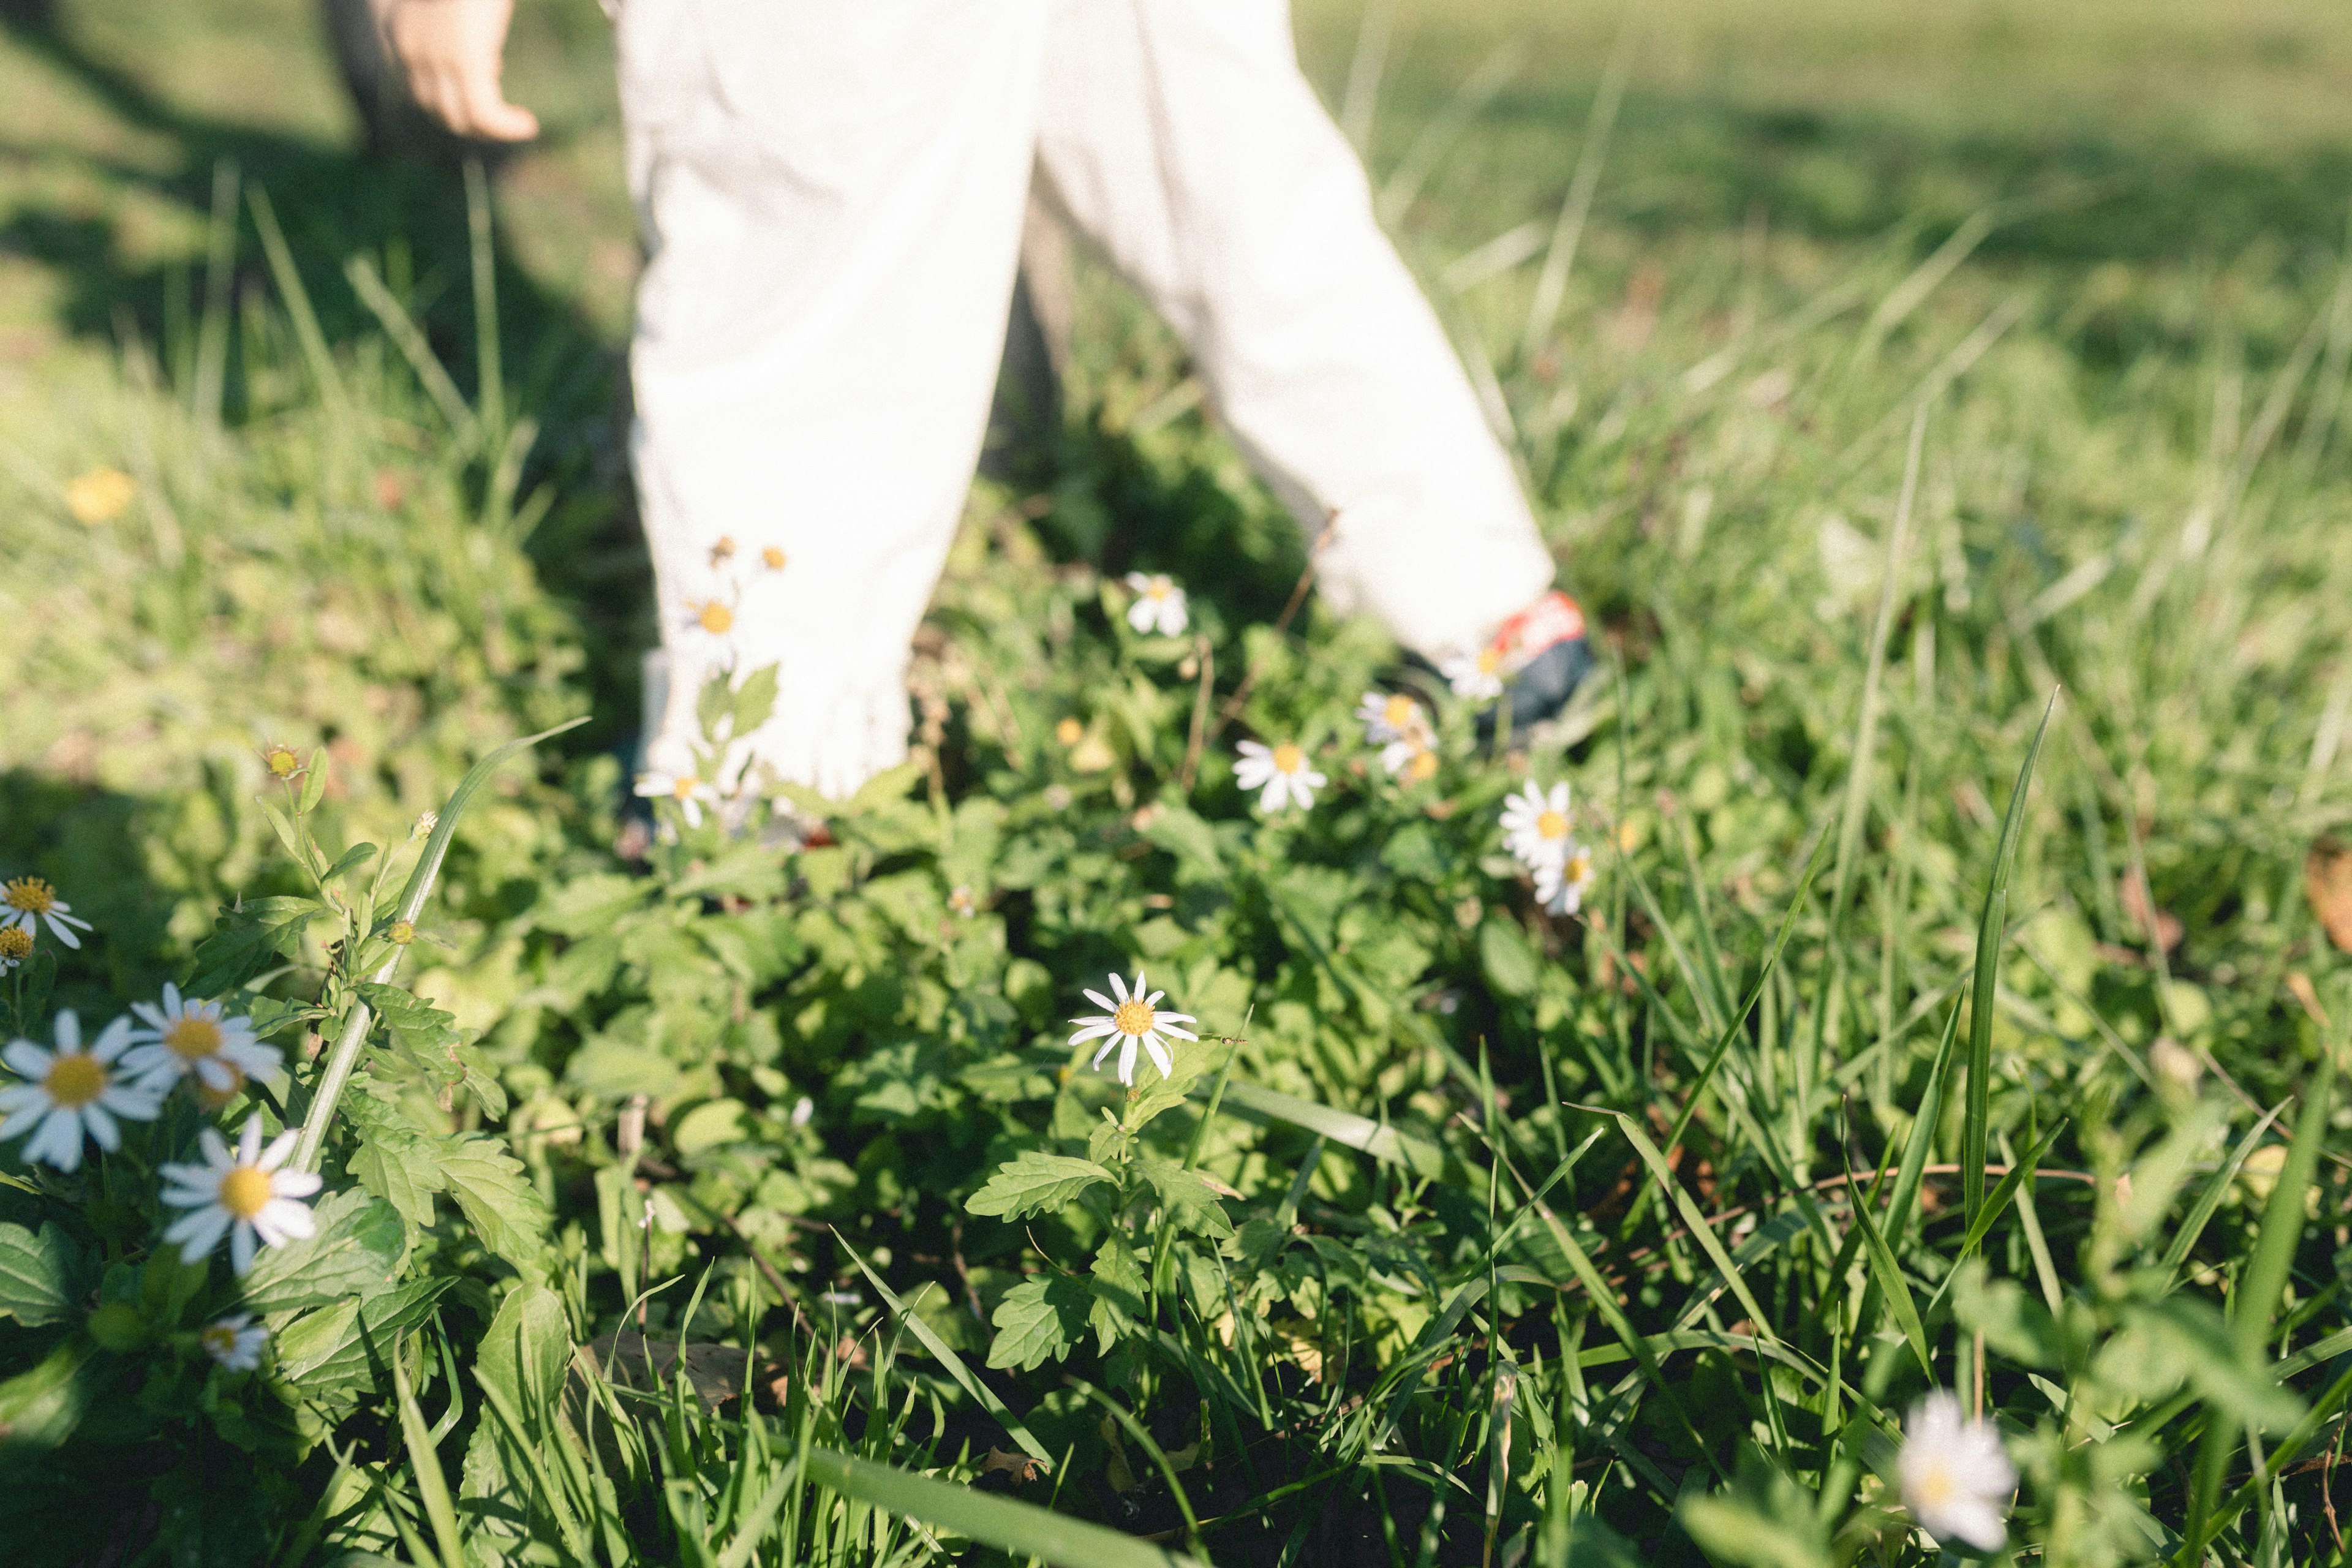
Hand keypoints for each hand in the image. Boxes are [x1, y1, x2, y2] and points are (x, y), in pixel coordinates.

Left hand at [370, 0, 539, 142]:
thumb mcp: (453, 6)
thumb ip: (452, 26)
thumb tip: (478, 54)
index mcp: (396, 30)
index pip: (418, 85)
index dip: (451, 94)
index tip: (490, 76)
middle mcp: (406, 48)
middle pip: (436, 107)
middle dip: (470, 117)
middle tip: (504, 114)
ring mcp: (433, 58)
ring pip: (457, 117)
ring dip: (490, 129)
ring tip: (520, 124)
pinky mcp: (463, 62)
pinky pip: (483, 113)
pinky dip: (505, 126)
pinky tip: (526, 124)